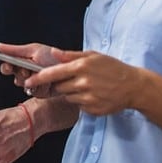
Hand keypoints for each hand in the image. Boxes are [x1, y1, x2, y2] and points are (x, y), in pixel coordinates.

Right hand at [0, 42, 59, 97]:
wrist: (71, 68)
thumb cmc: (53, 57)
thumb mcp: (34, 50)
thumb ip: (15, 50)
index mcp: (23, 62)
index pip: (8, 66)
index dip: (6, 67)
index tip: (8, 66)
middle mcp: (27, 74)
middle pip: (15, 78)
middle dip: (20, 74)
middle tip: (26, 71)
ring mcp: (34, 84)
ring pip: (24, 86)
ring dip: (32, 80)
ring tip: (42, 74)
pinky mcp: (41, 92)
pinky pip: (34, 92)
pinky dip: (41, 86)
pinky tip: (48, 82)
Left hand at [23, 49, 146, 116]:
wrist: (133, 86)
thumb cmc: (113, 68)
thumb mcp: (93, 56)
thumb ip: (71, 55)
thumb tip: (53, 52)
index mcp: (81, 67)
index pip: (53, 74)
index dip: (38, 79)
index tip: (28, 82)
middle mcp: (83, 83)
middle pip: (59, 87)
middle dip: (61, 84)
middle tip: (75, 80)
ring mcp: (88, 98)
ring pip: (68, 97)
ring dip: (73, 93)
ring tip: (88, 87)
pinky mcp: (92, 109)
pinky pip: (79, 106)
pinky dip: (82, 101)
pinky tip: (94, 95)